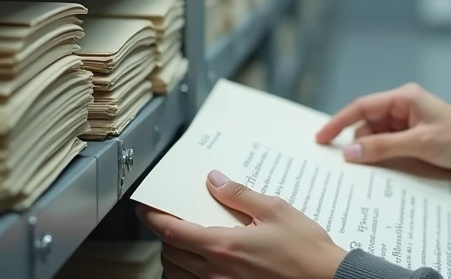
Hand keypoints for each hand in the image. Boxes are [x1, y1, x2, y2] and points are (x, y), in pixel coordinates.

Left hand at [137, 171, 346, 278]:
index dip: (154, 218)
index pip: (174, 231)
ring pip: (178, 275)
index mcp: (224, 246)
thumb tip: (214, 180)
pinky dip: (187, 275)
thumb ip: (239, 195)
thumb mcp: (275, 209)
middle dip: (166, 236)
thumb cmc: (305, 248)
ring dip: (174, 257)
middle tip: (173, 220)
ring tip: (185, 242)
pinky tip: (200, 264)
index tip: (145, 208)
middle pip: (170, 254)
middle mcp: (216, 271)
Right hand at [315, 82, 450, 178]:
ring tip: (362, 172)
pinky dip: (380, 159)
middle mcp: (403, 109)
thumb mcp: (420, 143)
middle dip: (355, 142)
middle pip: (367, 125)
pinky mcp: (413, 142)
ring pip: (376, 139)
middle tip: (341, 164)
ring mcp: (408, 126)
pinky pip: (388, 149)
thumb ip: (383, 147)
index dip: (339, 121)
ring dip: (369, 153)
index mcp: (404, 98)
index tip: (321, 138)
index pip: (362, 107)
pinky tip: (376, 172)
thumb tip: (349, 151)